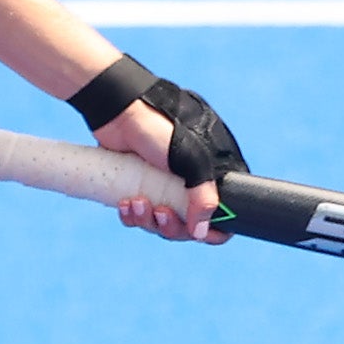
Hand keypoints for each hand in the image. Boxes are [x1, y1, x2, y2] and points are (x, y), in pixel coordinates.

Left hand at [95, 82, 243, 245]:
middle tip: (160, 213)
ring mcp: (164, 185)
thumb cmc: (161, 127)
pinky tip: (124, 205)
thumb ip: (203, 197)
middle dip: (173, 225)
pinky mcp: (139, 186)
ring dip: (149, 220)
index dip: (213, 229)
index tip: (197, 233)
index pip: (224, 212)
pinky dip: (132, 216)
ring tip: (135, 203)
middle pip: (189, 224)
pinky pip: (139, 215)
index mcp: (213, 173)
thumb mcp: (191, 160)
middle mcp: (191, 181)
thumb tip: (201, 233)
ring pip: (162, 221)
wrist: (120, 110)